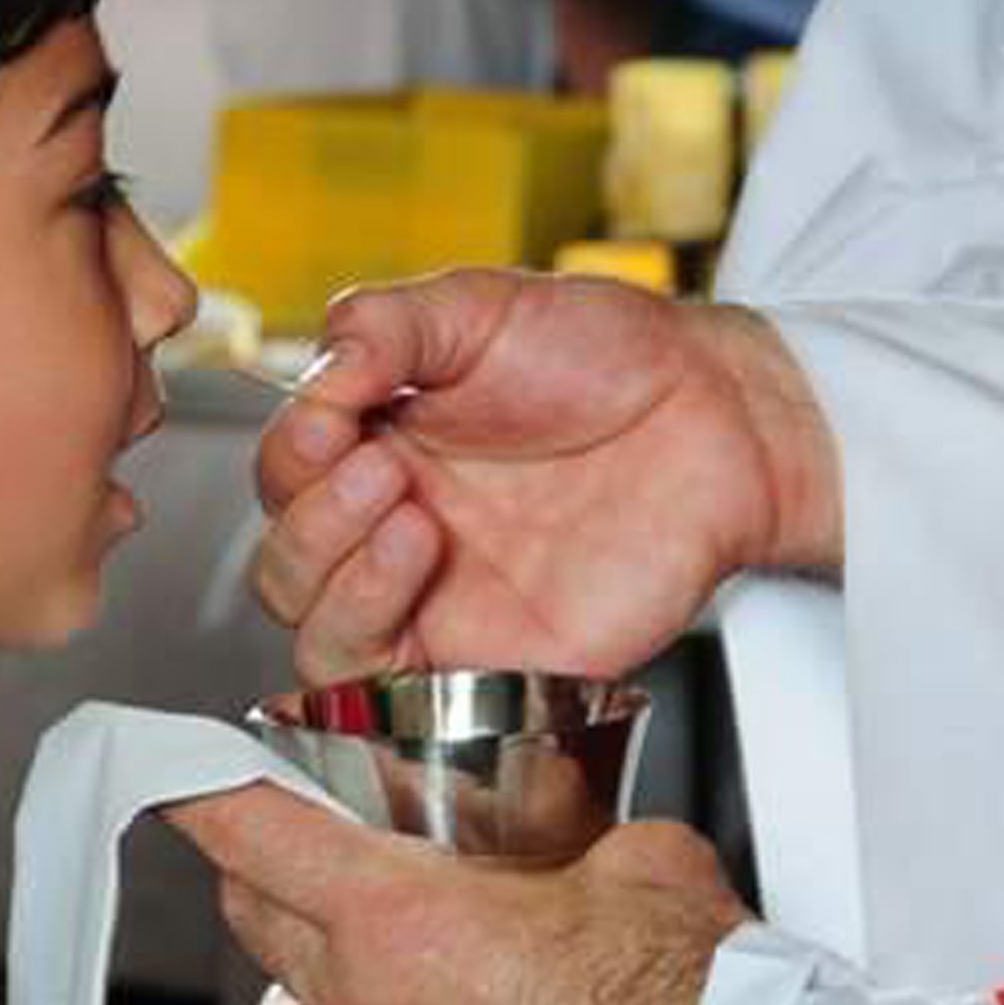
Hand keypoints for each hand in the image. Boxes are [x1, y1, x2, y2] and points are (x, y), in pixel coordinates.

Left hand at [172, 787, 748, 1004]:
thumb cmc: (676, 996)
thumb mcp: (627, 856)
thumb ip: (577, 825)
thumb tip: (584, 824)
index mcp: (401, 919)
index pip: (248, 831)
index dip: (203, 788)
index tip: (183, 764)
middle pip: (248, 909)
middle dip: (260, 858)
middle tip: (299, 827)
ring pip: (275, 999)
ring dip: (287, 952)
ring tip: (329, 928)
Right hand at [256, 270, 839, 685]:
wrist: (719, 415)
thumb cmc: (613, 358)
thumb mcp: (479, 305)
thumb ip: (383, 325)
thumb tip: (315, 369)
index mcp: (382, 448)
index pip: (285, 477)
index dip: (291, 452)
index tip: (332, 414)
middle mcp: (399, 532)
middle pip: (284, 569)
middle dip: (312, 521)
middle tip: (381, 464)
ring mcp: (444, 605)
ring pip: (321, 641)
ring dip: (338, 579)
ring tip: (409, 515)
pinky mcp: (493, 664)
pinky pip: (400, 699)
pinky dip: (383, 644)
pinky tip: (422, 564)